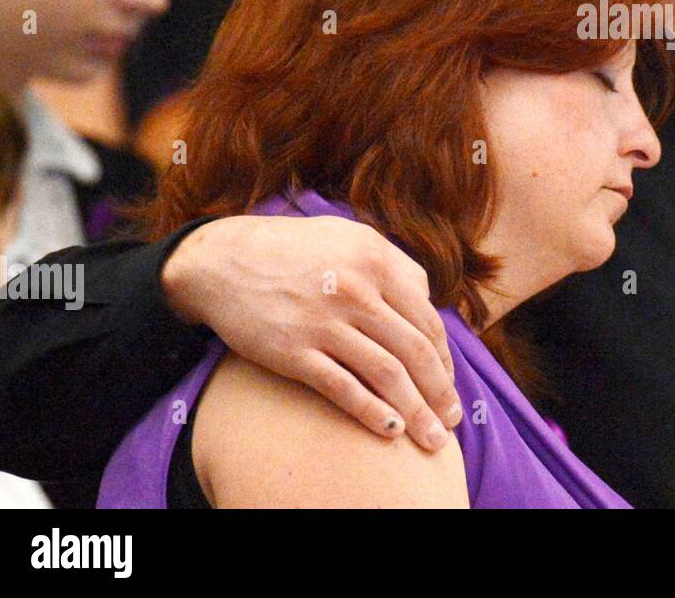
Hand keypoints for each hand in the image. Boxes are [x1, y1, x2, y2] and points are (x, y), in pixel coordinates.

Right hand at [161, 215, 461, 450]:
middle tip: (452, 420)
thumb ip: (393, 263)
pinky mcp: (293, 351)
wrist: (222, 261)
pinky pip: (344, 388)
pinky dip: (373, 413)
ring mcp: (324, 322)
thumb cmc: (293, 250)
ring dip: (417, 411)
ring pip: (387, 374)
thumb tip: (427, 298)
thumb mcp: (349, 236)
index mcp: (376, 260)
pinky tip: (391, 430)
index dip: (444, 358)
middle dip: (440, 392)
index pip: (426, 320)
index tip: (448, 384)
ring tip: (432, 438)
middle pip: (415, 351)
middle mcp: (356, 290)